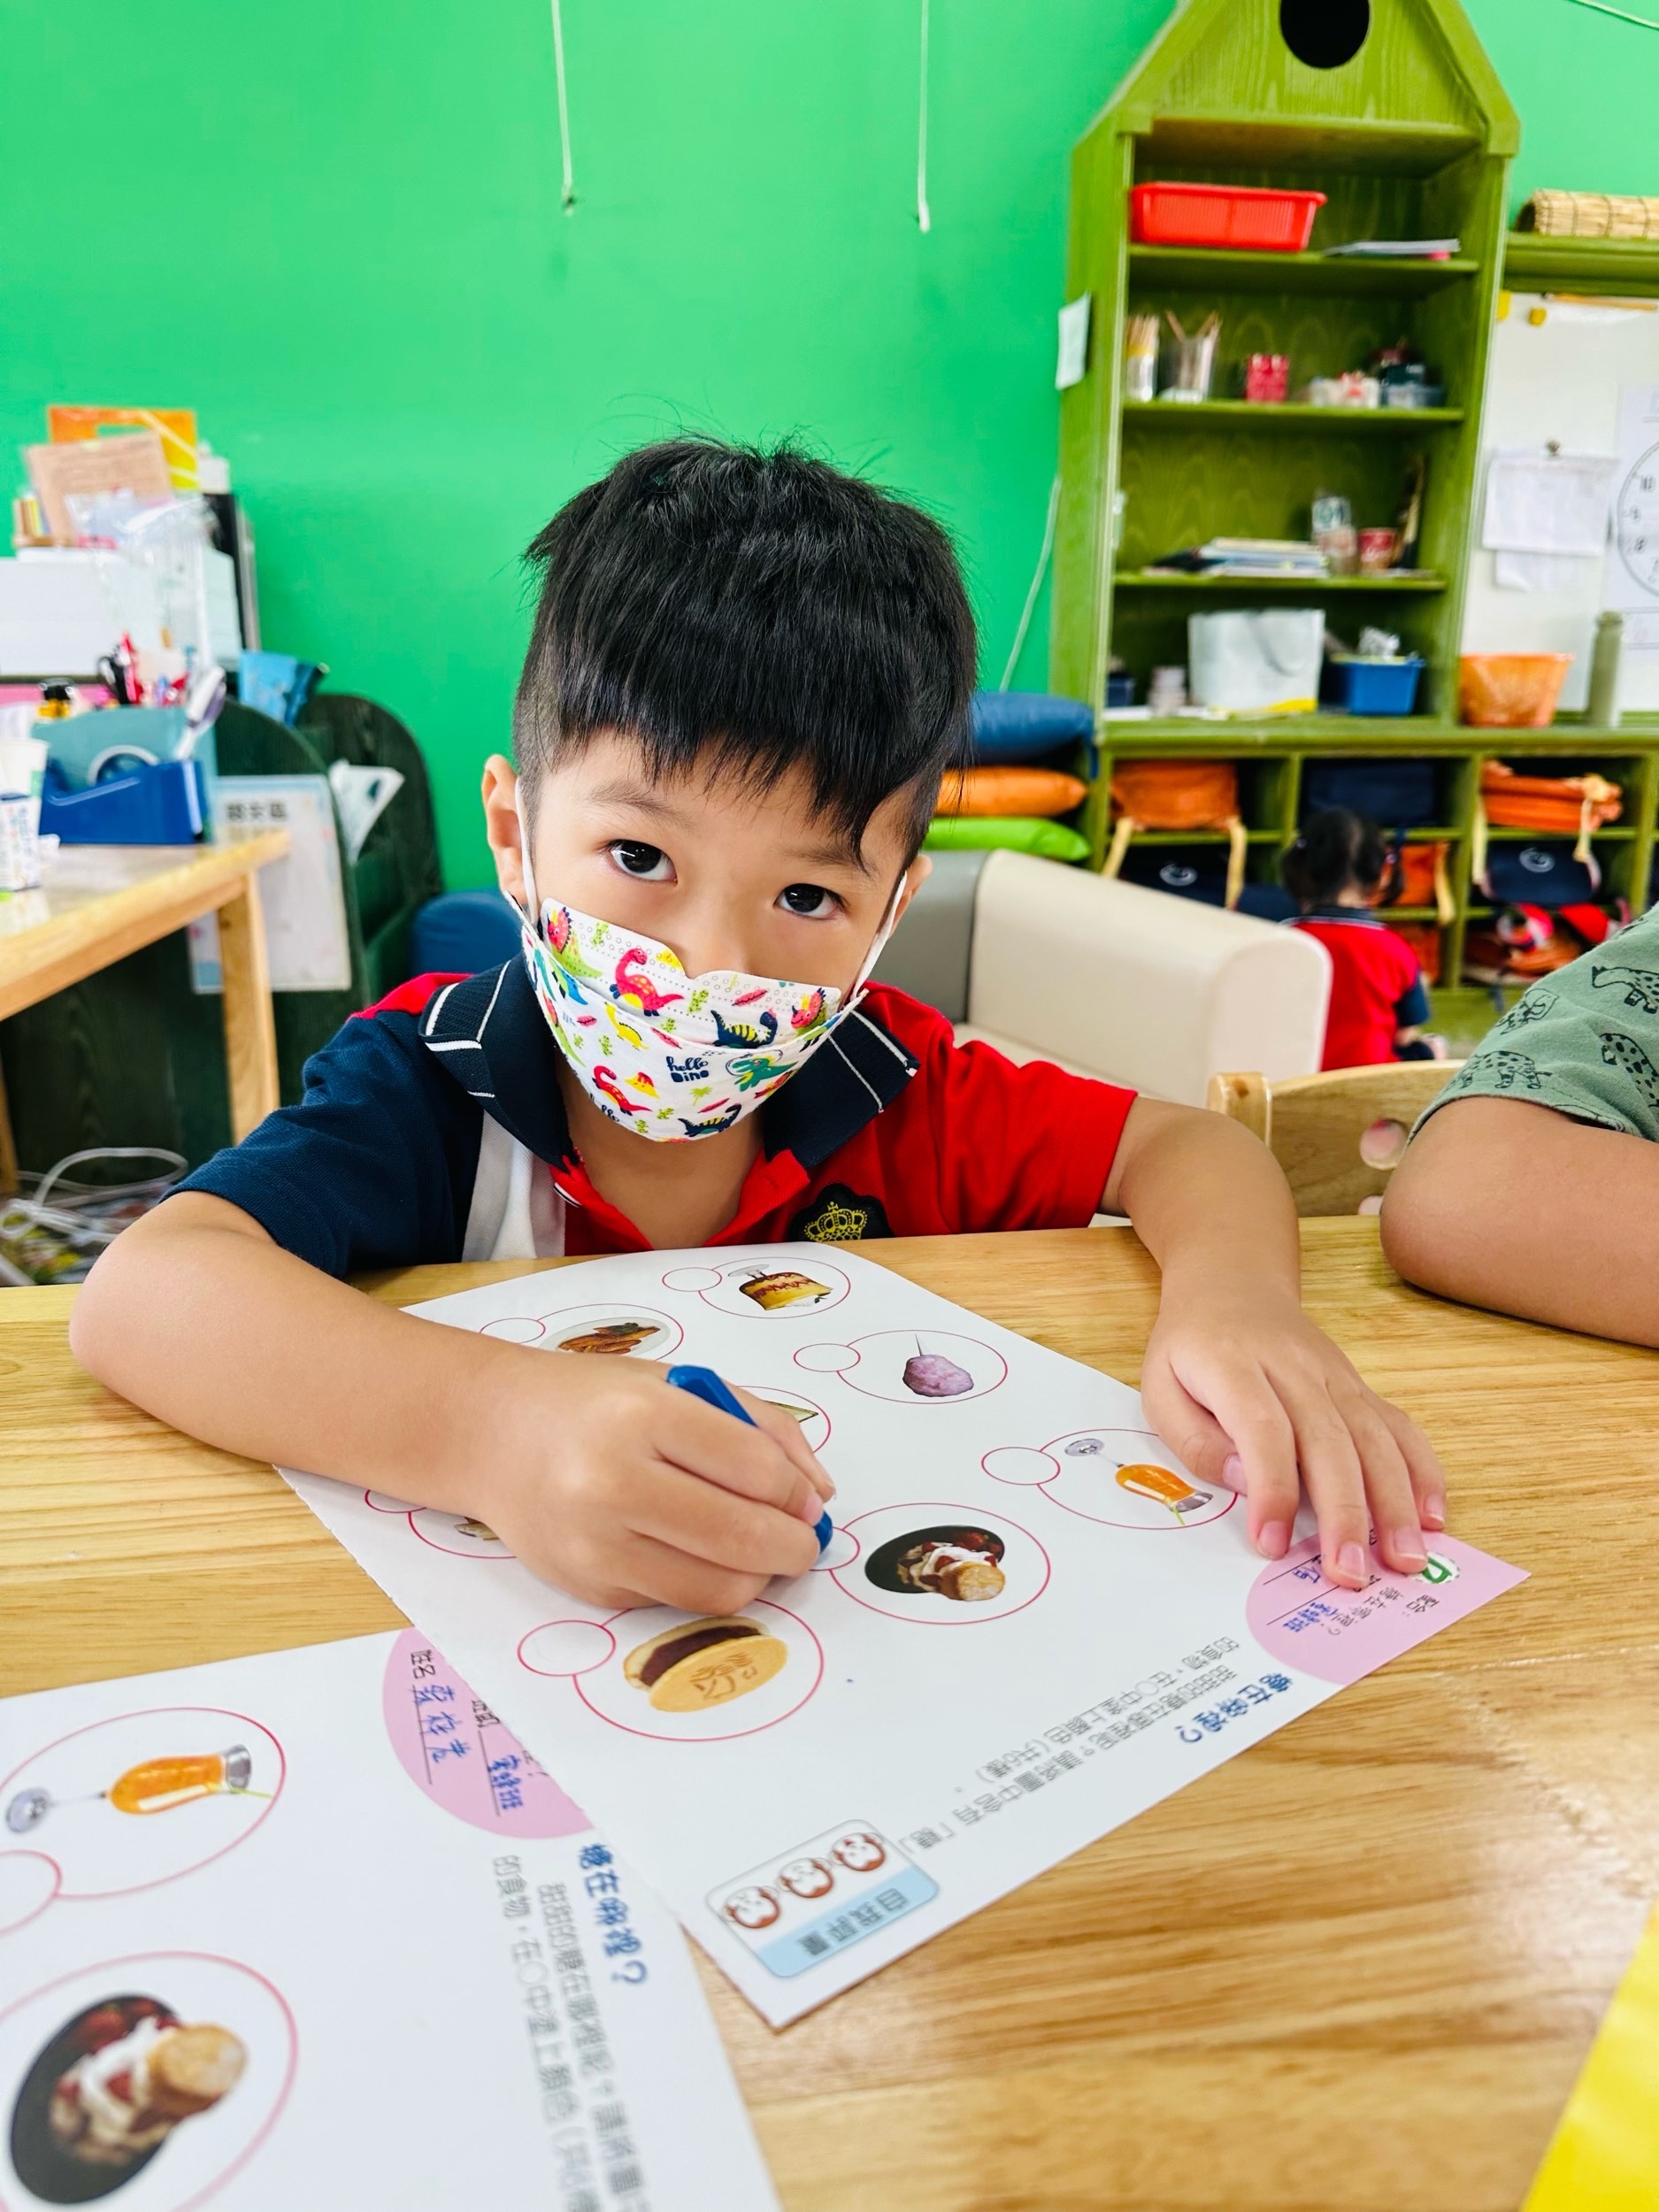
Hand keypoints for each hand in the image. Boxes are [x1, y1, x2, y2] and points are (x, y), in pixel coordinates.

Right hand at [475, 1355, 834, 1611]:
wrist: (493, 1434)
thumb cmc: (596, 1402)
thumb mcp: (679, 1384)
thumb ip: (762, 1428)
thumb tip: (820, 1496)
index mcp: (642, 1414)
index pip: (755, 1469)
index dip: (797, 1492)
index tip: (805, 1498)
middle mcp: (611, 1483)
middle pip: (742, 1539)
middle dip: (794, 1547)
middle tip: (803, 1540)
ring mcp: (595, 1545)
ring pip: (717, 1590)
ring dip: (757, 1576)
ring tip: (756, 1549)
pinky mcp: (587, 1588)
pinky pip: (676, 1602)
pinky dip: (703, 1582)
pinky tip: (692, 1550)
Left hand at [1138, 1287, 1445, 1589]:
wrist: (1232, 1285)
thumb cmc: (1191, 1348)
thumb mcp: (1159, 1388)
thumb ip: (1195, 1439)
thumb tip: (1245, 1484)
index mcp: (1234, 1365)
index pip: (1263, 1429)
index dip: (1272, 1489)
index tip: (1273, 1543)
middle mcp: (1293, 1367)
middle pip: (1329, 1439)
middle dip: (1345, 1512)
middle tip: (1351, 1572)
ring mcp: (1333, 1375)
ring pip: (1373, 1436)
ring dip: (1394, 1501)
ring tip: (1406, 1557)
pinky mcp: (1358, 1385)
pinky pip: (1398, 1425)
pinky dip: (1421, 1469)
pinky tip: (1432, 1514)